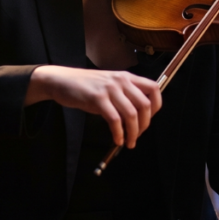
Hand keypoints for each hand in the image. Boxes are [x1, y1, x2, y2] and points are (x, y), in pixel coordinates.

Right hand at [25, 66, 161, 147]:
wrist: (62, 80)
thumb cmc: (86, 86)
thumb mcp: (110, 85)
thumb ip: (125, 96)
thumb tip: (139, 118)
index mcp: (127, 77)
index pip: (154, 88)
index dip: (156, 106)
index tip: (149, 119)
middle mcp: (121, 81)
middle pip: (145, 105)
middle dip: (145, 125)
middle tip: (138, 136)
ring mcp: (110, 89)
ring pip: (131, 114)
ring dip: (133, 133)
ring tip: (129, 142)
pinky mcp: (97, 99)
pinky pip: (114, 120)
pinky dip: (118, 133)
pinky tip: (117, 139)